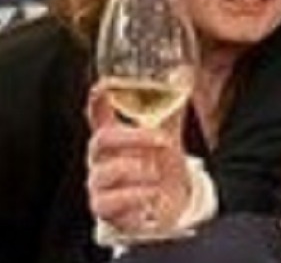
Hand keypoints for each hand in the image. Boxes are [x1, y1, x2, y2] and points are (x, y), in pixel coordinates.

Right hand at [85, 84, 190, 233]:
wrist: (168, 204)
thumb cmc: (159, 165)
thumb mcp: (165, 134)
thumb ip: (170, 107)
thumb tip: (183, 72)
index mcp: (113, 136)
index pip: (98, 115)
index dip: (97, 101)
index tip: (101, 87)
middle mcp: (101, 158)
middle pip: (102, 140)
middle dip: (135, 137)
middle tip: (164, 139)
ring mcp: (99, 183)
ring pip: (108, 172)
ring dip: (141, 170)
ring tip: (158, 173)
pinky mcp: (104, 207)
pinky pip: (111, 201)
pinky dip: (137, 196)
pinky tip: (152, 193)